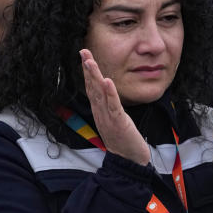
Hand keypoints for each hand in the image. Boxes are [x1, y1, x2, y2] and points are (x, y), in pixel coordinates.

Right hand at [81, 49, 149, 165]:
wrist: (128, 161)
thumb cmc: (123, 140)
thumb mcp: (114, 120)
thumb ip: (109, 106)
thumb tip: (108, 93)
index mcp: (99, 110)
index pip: (91, 87)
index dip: (88, 72)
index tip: (85, 56)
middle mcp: (100, 111)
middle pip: (91, 87)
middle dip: (87, 68)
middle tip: (83, 51)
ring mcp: (107, 117)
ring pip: (99, 93)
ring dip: (94, 76)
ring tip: (90, 61)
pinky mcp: (118, 122)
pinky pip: (113, 106)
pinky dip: (110, 93)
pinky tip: (107, 81)